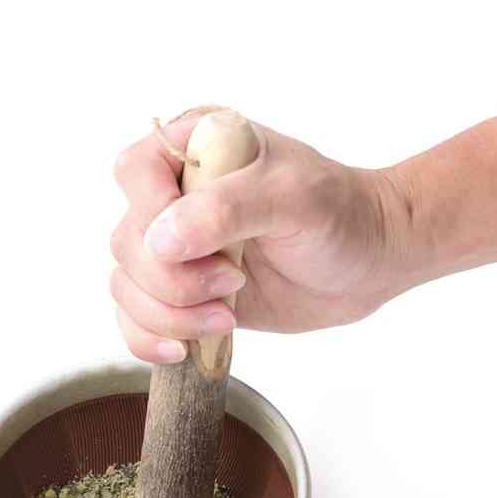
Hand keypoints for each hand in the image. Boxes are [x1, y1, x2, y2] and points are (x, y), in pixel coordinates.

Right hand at [110, 115, 413, 362]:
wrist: (369, 262)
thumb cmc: (340, 214)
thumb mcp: (294, 197)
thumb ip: (227, 209)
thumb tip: (160, 241)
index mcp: (194, 148)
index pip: (136, 173)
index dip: (153, 215)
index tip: (202, 245)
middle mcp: (175, 195)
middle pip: (127, 241)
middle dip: (172, 279)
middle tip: (233, 283)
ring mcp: (177, 248)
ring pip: (127, 286)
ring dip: (169, 314)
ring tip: (227, 315)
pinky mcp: (183, 294)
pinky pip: (137, 320)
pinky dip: (150, 339)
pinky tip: (186, 349)